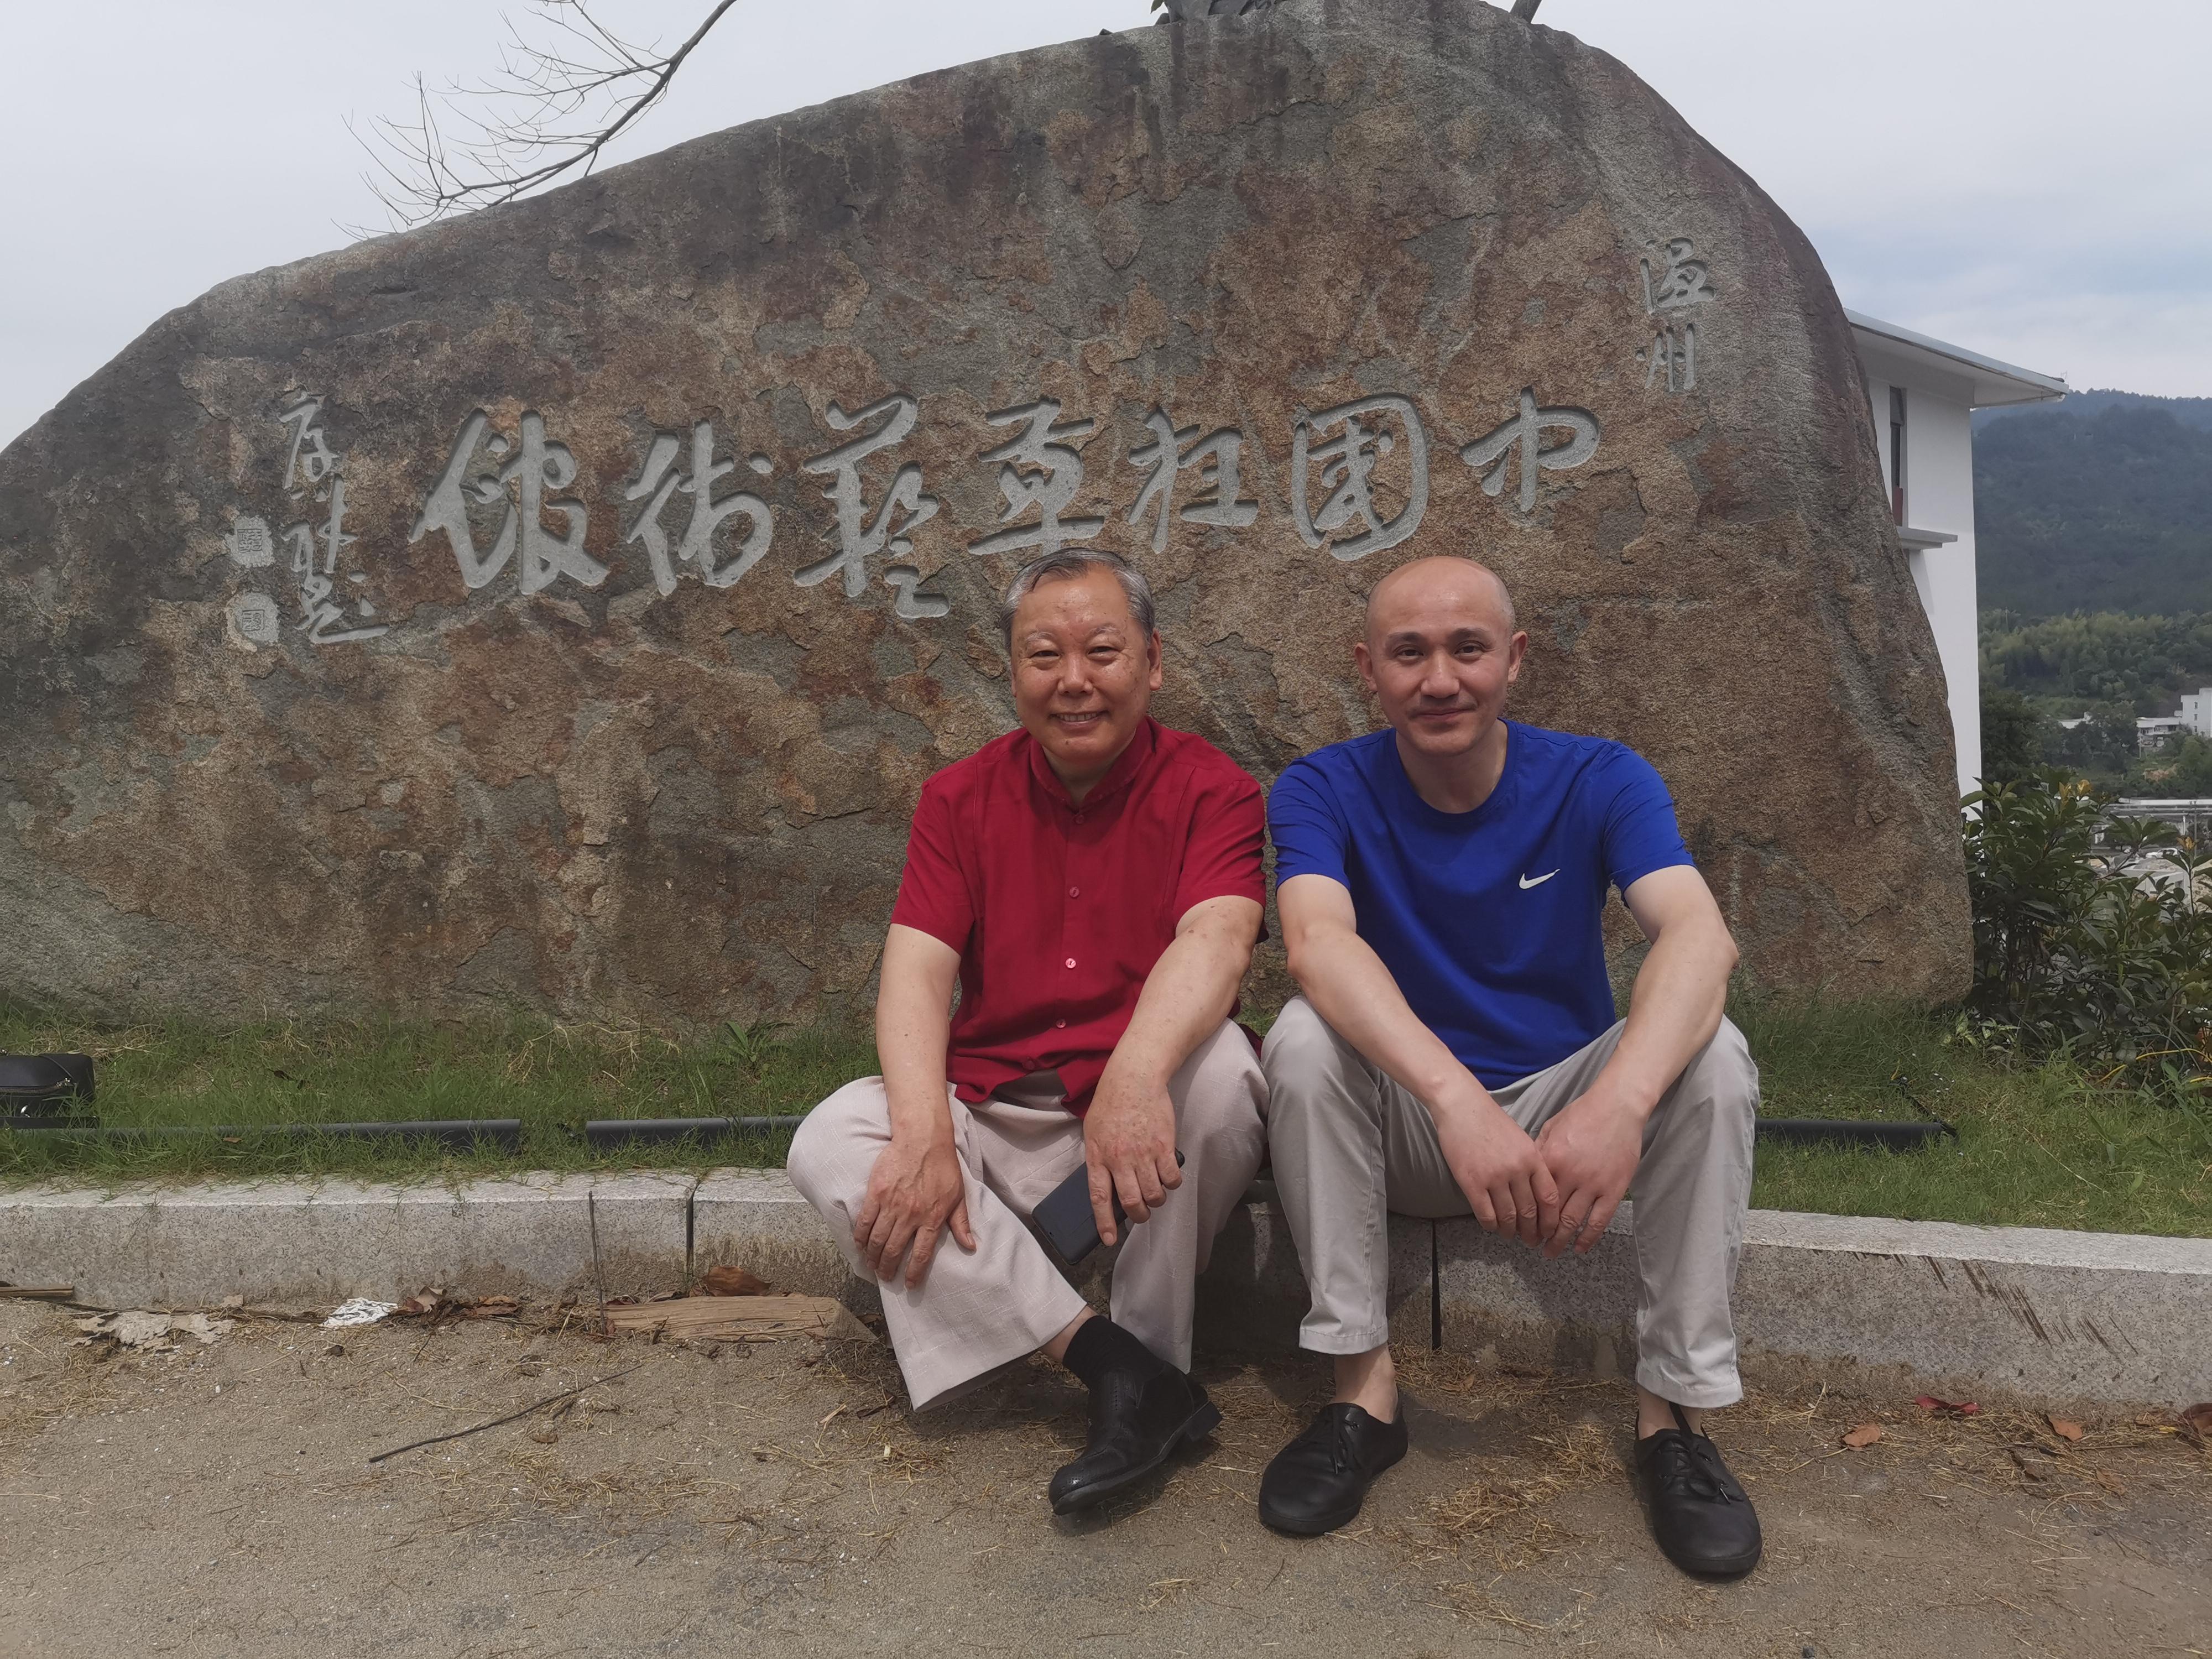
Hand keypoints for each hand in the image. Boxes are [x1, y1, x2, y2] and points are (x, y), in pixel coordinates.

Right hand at [853, 1134, 975, 1287]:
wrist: (923, 1139)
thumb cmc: (943, 1166)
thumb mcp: (958, 1195)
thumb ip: (961, 1223)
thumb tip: (971, 1246)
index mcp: (932, 1218)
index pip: (921, 1255)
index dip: (914, 1273)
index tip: (909, 1284)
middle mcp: (910, 1215)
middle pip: (895, 1250)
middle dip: (888, 1268)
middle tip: (885, 1276)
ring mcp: (891, 1204)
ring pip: (878, 1239)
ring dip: (873, 1256)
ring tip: (873, 1265)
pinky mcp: (876, 1193)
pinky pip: (865, 1221)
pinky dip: (861, 1236)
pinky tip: (860, 1245)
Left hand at [1082, 1063, 1179, 1246]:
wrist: (1134, 1079)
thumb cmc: (1111, 1104)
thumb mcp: (1093, 1132)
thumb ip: (1098, 1160)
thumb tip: (1106, 1186)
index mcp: (1098, 1157)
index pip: (1099, 1198)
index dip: (1104, 1223)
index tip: (1109, 1240)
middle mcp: (1120, 1159)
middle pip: (1132, 1202)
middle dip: (1138, 1215)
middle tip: (1141, 1213)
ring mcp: (1143, 1153)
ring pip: (1154, 1194)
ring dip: (1156, 1200)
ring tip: (1155, 1194)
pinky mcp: (1164, 1146)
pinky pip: (1172, 1178)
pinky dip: (1171, 1184)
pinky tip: (1167, 1177)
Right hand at [1433, 1090, 1559, 1247]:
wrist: (1462, 1106)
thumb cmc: (1490, 1121)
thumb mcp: (1521, 1139)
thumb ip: (1531, 1163)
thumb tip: (1537, 1192)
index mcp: (1532, 1158)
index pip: (1549, 1198)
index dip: (1551, 1220)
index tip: (1549, 1231)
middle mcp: (1517, 1170)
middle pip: (1530, 1212)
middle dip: (1532, 1232)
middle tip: (1531, 1241)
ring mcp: (1494, 1177)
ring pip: (1508, 1216)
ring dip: (1510, 1231)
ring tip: (1510, 1236)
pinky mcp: (1472, 1182)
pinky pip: (1485, 1214)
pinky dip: (1490, 1225)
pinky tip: (1491, 1227)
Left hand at [1534, 1092, 1645, 1256]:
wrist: (1617, 1106)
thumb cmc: (1583, 1114)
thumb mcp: (1551, 1128)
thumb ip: (1538, 1152)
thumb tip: (1525, 1173)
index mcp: (1550, 1160)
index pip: (1532, 1196)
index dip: (1524, 1215)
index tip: (1518, 1226)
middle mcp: (1570, 1175)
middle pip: (1549, 1214)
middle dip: (1538, 1234)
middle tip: (1532, 1245)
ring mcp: (1593, 1184)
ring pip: (1572, 1222)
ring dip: (1559, 1241)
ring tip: (1551, 1252)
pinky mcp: (1614, 1189)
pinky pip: (1599, 1221)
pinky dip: (1588, 1238)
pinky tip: (1579, 1248)